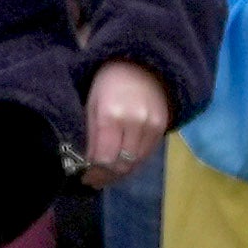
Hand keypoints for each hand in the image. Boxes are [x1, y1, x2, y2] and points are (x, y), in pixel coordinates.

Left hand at [79, 59, 175, 184]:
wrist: (140, 65)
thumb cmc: (107, 84)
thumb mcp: (91, 106)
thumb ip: (91, 136)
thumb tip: (88, 165)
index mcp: (110, 116)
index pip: (104, 158)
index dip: (94, 172)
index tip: (85, 177)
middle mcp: (134, 123)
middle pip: (121, 164)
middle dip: (106, 177)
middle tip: (94, 181)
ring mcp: (151, 126)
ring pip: (135, 163)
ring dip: (120, 174)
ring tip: (106, 177)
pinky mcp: (162, 128)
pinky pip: (147, 155)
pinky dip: (133, 164)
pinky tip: (122, 166)